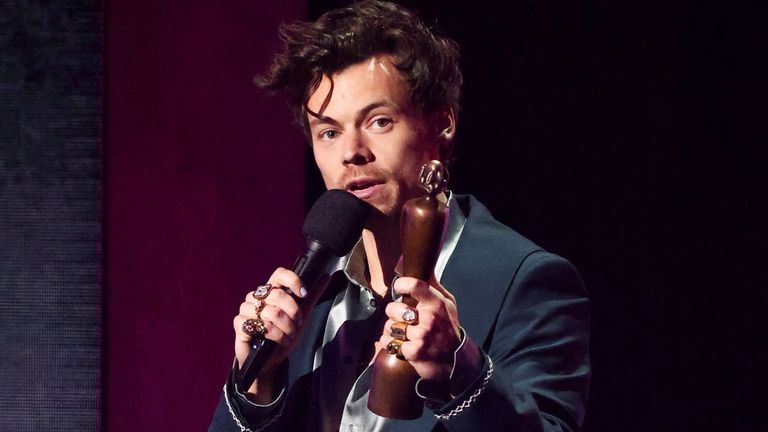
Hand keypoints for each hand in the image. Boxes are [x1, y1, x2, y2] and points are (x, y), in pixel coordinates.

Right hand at [233, 267, 312, 394]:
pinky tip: (275, 341)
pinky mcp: (239, 323)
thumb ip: (312, 296)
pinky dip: (273, 335)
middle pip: (278, 295)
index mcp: (271, 291)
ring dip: (285, 328)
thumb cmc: (283, 336)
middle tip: (296, 326)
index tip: (304, 294)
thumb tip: (327, 276)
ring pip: (271, 311)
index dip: (293, 281)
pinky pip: (259, 324)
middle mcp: (257, 297)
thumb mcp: (302, 316)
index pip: (279, 274)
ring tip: (287, 337)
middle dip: (293, 314)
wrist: (270, 362)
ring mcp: (246, 309)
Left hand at [376, 276, 461, 382]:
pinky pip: (390, 343)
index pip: (415, 285)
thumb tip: (424, 268)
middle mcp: (429, 319)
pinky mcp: (414, 352)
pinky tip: (398, 343)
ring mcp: (421, 336)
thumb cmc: (448, 330)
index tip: (398, 287)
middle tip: (399, 317)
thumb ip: (434, 288)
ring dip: (391, 330)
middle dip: (393, 313)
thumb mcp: (448, 306)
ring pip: (390, 326)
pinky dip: (390, 343)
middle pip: (394, 308)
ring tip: (400, 332)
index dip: (401, 284)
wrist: (456, 362)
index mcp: (437, 304)